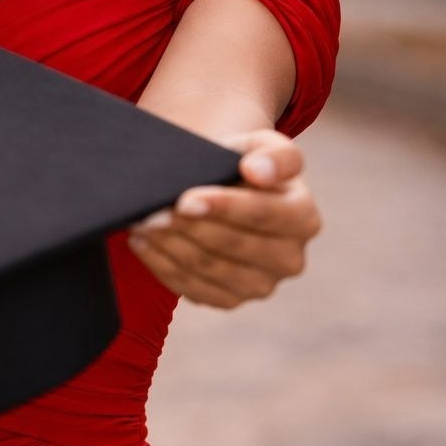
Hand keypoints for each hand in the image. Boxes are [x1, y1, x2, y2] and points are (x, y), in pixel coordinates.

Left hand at [126, 128, 321, 309]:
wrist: (226, 190)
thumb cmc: (243, 163)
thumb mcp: (261, 145)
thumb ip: (274, 153)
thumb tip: (259, 171)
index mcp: (304, 217)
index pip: (261, 213)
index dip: (222, 207)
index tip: (185, 199)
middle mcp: (290, 259)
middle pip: (231, 244)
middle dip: (187, 227)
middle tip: (149, 212)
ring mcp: (261, 286)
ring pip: (209, 269)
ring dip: (169, 246)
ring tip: (141, 222)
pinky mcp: (230, 300)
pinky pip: (192, 288)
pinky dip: (163, 265)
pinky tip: (143, 242)